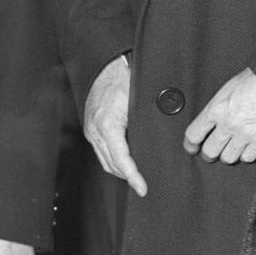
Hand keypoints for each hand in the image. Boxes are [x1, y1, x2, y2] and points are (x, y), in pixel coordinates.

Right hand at [84, 54, 146, 195]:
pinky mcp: (91, 129)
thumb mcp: (140, 100)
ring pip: (105, 161)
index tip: (143, 189)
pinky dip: (114, 161)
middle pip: (112, 165)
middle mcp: (96, 130)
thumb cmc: (126, 78)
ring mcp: (91, 130)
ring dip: (121, 172)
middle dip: (128, 178)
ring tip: (138, 178)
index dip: (133, 177)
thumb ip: (148, 122)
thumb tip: (164, 140)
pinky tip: (126, 164)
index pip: (121, 159)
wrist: (107, 66)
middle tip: (144, 186)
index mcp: (108, 123)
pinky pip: (102, 152)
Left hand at [183, 68, 255, 163]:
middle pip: (210, 151)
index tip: (192, 147)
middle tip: (212, 151)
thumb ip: (218, 107)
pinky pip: (248, 157)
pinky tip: (248, 146)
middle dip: (209, 153)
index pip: (194, 135)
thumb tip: (212, 119)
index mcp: (216, 109)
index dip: (190, 144)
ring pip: (228, 158)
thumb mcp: (228, 88)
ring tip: (232, 148)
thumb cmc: (255, 79)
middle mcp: (228, 124)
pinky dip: (247, 154)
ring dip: (229, 154)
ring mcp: (244, 135)